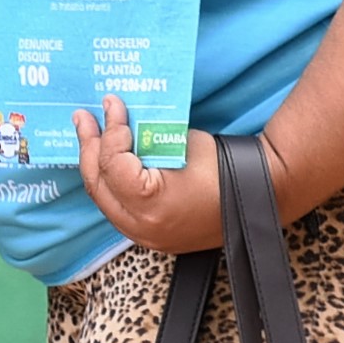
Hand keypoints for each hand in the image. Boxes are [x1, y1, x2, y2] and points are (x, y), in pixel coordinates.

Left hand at [77, 97, 223, 255]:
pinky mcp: (152, 237)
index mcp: (149, 206)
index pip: (113, 165)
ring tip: (88, 135)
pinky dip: (111, 183)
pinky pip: (119, 208)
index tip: (113, 105)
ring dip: (96, 166)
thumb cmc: (224, 166)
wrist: (260, 197)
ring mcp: (146, 237)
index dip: (109, 132)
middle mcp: (141, 228)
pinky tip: (106, 162)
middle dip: (89, 148)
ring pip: (105, 200)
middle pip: (99, 185)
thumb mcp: (179, 144)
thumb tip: (118, 122)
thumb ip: (143, 139)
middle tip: (83, 118)